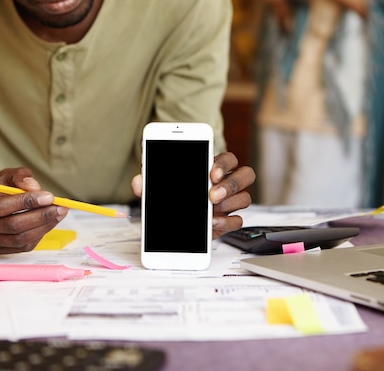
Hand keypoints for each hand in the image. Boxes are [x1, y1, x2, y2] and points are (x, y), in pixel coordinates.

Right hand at [0, 167, 67, 253]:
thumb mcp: (7, 175)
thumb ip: (20, 176)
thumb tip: (34, 187)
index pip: (0, 206)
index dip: (27, 202)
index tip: (49, 197)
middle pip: (11, 225)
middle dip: (40, 216)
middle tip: (60, 207)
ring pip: (18, 239)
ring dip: (43, 227)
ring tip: (59, 214)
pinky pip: (22, 247)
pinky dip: (39, 235)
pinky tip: (50, 223)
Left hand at [131, 152, 255, 237]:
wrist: (176, 224)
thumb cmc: (174, 197)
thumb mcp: (159, 188)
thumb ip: (150, 183)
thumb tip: (138, 182)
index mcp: (213, 169)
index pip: (229, 159)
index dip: (223, 164)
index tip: (211, 173)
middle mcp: (226, 184)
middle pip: (245, 175)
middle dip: (231, 184)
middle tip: (211, 194)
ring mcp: (230, 203)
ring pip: (245, 198)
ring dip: (229, 203)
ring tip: (210, 209)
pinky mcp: (228, 221)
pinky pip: (238, 221)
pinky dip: (226, 222)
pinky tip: (211, 223)